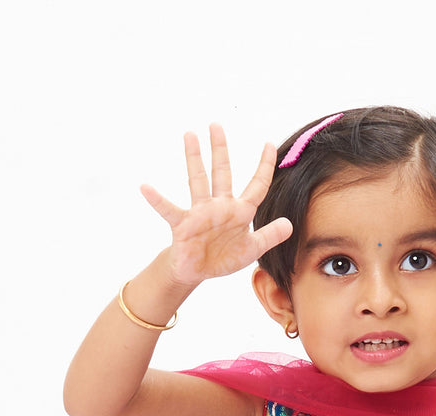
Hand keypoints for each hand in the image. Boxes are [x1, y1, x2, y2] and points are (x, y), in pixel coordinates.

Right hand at [140, 123, 292, 287]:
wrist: (197, 271)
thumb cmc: (222, 257)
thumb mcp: (251, 250)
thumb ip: (270, 236)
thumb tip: (290, 224)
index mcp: (239, 212)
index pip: (256, 185)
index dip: (263, 167)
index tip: (268, 144)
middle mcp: (219, 206)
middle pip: (222, 172)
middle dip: (220, 149)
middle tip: (216, 124)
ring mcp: (200, 213)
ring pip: (198, 180)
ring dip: (194, 158)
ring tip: (189, 135)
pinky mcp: (183, 224)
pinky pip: (168, 209)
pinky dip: (157, 199)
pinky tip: (145, 187)